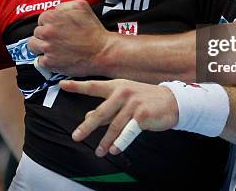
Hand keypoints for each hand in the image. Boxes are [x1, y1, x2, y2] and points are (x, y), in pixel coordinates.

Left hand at [27, 0, 116, 76]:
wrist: (102, 51)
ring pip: (33, 46)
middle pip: (37, 32)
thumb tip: (56, 10)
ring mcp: (47, 48)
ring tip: (52, 48)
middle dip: (46, 35)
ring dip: (41, 46)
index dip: (50, 23)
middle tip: (57, 38)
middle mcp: (46, 32)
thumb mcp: (81, 7)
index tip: (57, 28)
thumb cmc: (93, 30)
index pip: (41, 19)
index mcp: (52, 17)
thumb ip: (64, 5)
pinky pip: (40, 60)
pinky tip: (56, 58)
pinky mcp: (49, 63)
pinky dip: (47, 60)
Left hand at [59, 79, 178, 156]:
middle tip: (77, 136)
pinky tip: (113, 149)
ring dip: (105, 141)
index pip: (93, 86)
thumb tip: (87, 116)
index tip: (62, 84)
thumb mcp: (125, 99)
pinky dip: (120, 142)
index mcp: (117, 86)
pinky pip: (127, 132)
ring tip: (99, 151)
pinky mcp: (142, 115)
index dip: (77, 86)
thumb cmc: (146, 100)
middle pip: (101, 112)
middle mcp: (123, 93)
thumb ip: (107, 108)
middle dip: (87, 126)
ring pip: (114, 126)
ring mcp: (133, 103)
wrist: (172, 101)